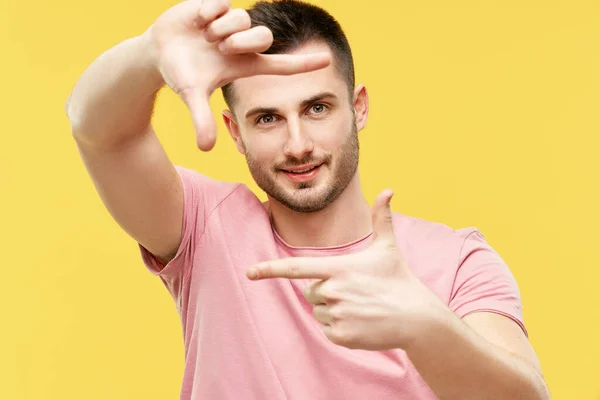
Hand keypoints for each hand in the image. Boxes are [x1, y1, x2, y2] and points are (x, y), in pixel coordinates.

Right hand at [143, 0, 330, 150]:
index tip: (327, 60)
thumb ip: (201, 119)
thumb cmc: (180, 73)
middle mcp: (243, 43)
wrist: (158, 51)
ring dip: (221, 29)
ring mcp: (231, 23)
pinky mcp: (217, 5)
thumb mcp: (191, 95)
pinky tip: (196, 22)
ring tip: (204, 37)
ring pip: (242, 19)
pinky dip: (207, 14)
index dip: (303, 63)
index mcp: (245, 64)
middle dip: (242, 42)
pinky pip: (222, 4)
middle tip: (220, 48)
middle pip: (264, 36)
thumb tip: (205, 149)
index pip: (281, 64)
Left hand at [245, 190, 445, 350]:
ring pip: (318, 311)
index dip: (270, 270)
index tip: (249, 272)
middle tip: (354, 291)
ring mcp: (336, 314)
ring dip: (333, 309)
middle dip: (326, 290)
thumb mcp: (388, 247)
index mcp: (338, 268)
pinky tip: (360, 322)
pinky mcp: (340, 335)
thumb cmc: (399, 279)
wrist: (416, 318)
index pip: (296, 268)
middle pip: (310, 291)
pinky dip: (339, 327)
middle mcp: (333, 291)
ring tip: (360, 307)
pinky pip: (326, 329)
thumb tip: (389, 189)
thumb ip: (382, 218)